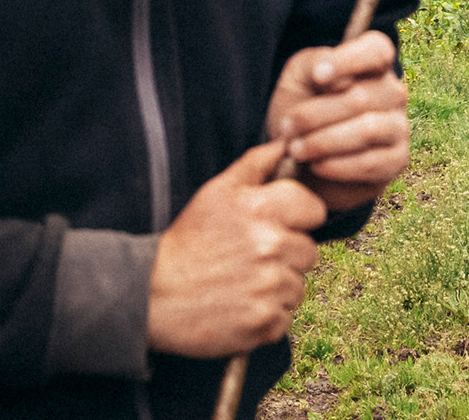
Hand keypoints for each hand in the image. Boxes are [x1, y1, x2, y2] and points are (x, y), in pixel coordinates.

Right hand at [146, 139, 325, 357]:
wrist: (152, 296)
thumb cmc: (188, 241)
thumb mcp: (217, 192)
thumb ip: (257, 164)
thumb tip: (287, 145)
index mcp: (263, 209)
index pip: (316, 211)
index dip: (298, 218)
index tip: (278, 226)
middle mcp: (271, 247)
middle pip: (310, 251)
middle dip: (288, 254)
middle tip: (253, 258)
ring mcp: (270, 287)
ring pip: (299, 285)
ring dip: (279, 286)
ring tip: (243, 282)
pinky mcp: (266, 323)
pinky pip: (286, 316)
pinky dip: (268, 314)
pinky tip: (241, 305)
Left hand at [266, 31, 409, 214]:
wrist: (301, 152)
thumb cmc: (301, 105)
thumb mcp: (299, 75)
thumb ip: (316, 63)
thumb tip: (331, 75)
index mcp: (374, 62)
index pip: (377, 50)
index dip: (349, 61)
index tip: (317, 75)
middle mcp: (393, 92)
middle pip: (360, 98)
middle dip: (316, 115)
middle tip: (287, 127)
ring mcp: (399, 126)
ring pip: (367, 130)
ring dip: (324, 141)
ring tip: (296, 149)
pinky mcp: (397, 160)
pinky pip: (371, 163)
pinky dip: (337, 166)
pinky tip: (316, 165)